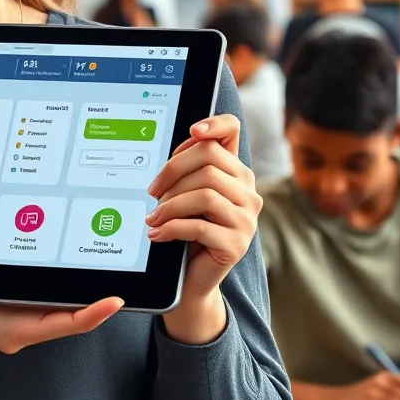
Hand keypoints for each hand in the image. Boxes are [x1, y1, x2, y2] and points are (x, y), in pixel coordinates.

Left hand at [146, 115, 260, 298]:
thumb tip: (175, 150)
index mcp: (235, 172)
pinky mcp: (238, 244)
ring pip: (204, 193)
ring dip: (170, 205)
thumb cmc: (185, 230)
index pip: (231, 131)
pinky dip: (172, 228)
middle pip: (208, 160)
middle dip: (172, 174)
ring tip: (153, 217)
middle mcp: (248, 191)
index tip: (192, 131)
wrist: (192, 276)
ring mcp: (247, 218)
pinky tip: (157, 233)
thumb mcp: (184, 195)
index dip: (214, 123)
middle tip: (152, 193)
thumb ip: (185, 170)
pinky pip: (200, 226)